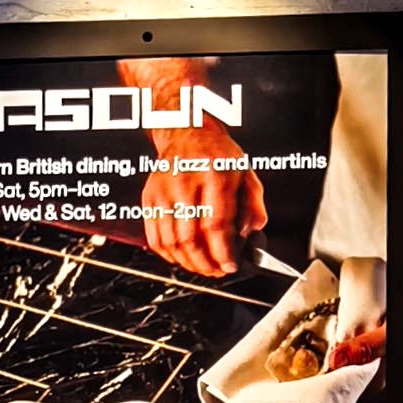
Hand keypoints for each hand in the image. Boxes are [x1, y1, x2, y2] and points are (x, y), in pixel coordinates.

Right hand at [119, 57, 262, 278]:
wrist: (185, 131)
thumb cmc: (216, 153)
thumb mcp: (244, 171)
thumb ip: (253, 203)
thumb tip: (251, 231)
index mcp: (213, 173)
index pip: (215, 224)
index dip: (222, 252)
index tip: (230, 265)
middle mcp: (185, 181)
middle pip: (190, 237)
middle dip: (205, 263)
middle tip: (216, 271)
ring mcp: (163, 190)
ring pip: (170, 241)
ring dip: (187, 262)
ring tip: (201, 268)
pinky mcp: (149, 197)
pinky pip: (154, 236)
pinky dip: (168, 254)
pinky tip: (181, 258)